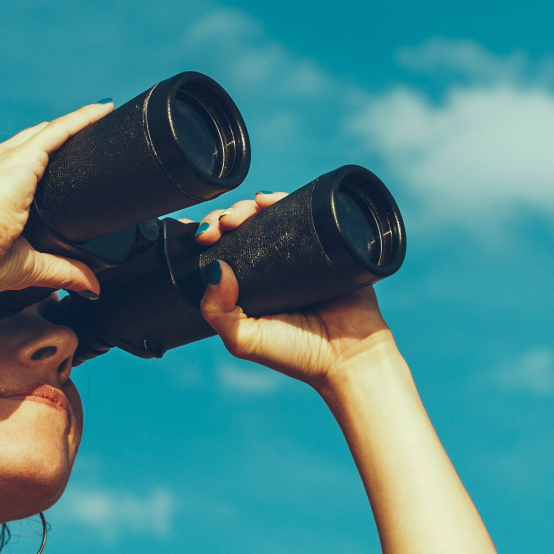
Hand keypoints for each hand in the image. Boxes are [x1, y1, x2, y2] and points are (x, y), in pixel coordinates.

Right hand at [0, 105, 107, 295]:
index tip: (44, 166)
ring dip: (73, 124)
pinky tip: (101, 111)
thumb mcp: (25, 265)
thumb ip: (60, 270)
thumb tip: (91, 287)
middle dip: (53, 137)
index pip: (8, 169)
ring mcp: (5, 159)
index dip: (29, 163)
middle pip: (28, 143)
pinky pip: (60, 130)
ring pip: (47, 133)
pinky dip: (82, 119)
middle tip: (81, 136)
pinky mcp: (23, 157)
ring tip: (100, 114)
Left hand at [190, 192, 395, 388]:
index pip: (221, 252)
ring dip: (248, 207)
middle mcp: (271, 269)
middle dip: (224, 218)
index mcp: (249, 287)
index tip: (204, 238)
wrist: (349, 355)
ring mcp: (299, 254)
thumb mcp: (244, 340)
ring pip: (268, 218)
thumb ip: (218, 311)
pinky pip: (302, 213)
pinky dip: (282, 199)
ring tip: (242, 212)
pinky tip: (267, 200)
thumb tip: (216, 267)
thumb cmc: (298, 354)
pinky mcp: (325, 243)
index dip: (210, 237)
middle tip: (220, 226)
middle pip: (242, 229)